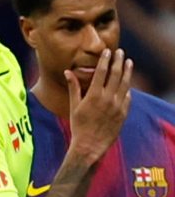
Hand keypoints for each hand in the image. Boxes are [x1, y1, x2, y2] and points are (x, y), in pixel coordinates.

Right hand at [68, 48, 131, 162]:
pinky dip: (128, 88)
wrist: (90, 145)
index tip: (107, 51)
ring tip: (129, 62)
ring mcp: (117, 106)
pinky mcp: (123, 113)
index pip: (101, 72)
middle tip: (120, 52)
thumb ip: (73, 87)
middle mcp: (108, 99)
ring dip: (127, 72)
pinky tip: (127, 83)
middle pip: (116, 75)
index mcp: (94, 95)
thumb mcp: (74, 105)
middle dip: (118, 62)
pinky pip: (128, 97)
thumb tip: (67, 72)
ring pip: (125, 84)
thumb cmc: (78, 125)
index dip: (105, 60)